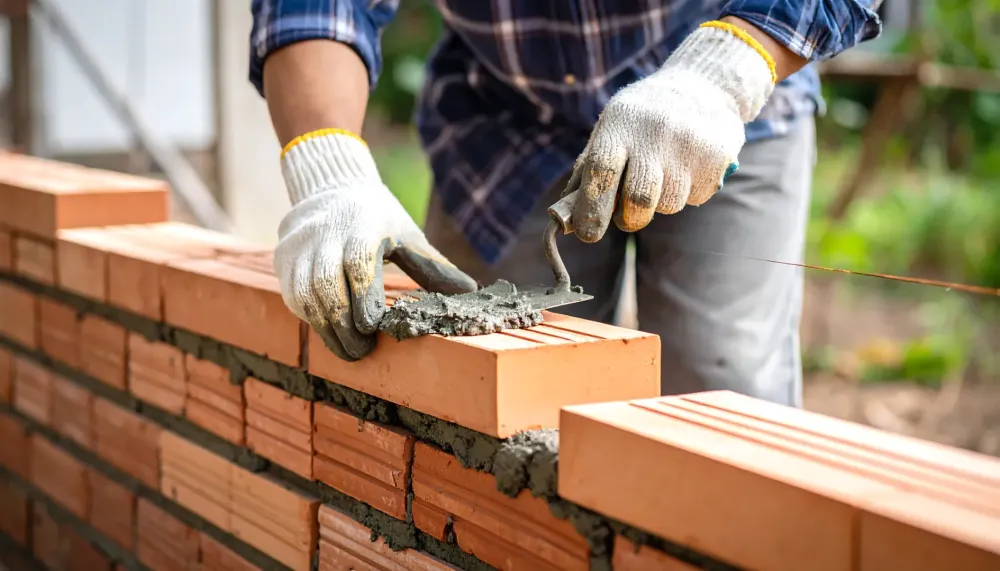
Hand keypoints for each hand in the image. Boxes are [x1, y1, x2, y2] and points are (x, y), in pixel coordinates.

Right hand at [274, 130, 477, 360]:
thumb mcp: (408, 235)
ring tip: (347, 348)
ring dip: (326, 328)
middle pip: (328, 286)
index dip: (364, 299)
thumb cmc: (379, 219)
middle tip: (362, 351)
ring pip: (306, 295)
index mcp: (362, 226)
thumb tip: (470, 291)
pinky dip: (310, 317)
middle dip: (344, 325)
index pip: (359, 266)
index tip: (374, 327)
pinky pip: (292, 295)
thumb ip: (432, 266)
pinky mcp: (284, 257)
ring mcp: (301, 245)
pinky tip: (328, 329)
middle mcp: (326, 234)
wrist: (331, 188)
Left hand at [563, 21, 776, 242]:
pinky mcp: (718, 158)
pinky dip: (687, 193)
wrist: (704, 86)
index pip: (601, 172)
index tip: (588, 233)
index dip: (591, 208)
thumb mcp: (611, 129)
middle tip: (627, 218)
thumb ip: (588, 171)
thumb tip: (566, 219)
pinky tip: (687, 167)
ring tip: (663, 175)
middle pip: (638, 200)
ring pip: (668, 205)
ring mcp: (689, 145)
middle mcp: (655, 132)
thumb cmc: (642, 118)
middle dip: (629, 220)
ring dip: (660, 203)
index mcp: (620, 124)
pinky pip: (695, 198)